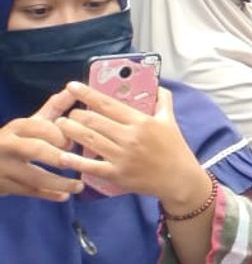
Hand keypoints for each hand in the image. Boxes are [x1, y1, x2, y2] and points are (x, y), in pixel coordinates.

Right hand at [0, 90, 82, 200]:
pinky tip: (64, 197)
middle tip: (76, 162)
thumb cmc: (15, 140)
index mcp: (17, 127)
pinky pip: (29, 192)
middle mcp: (8, 145)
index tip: (73, 143)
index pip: (40, 127)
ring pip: (34, 177)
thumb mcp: (30, 123)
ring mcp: (3, 167)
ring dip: (59, 183)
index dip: (60, 135)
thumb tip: (75, 88)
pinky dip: (48, 195)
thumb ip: (54, 108)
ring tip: (79, 186)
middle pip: (36, 150)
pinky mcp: (3, 186)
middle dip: (58, 157)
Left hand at [56, 83, 209, 210]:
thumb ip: (163, 100)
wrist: (179, 179)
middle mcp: (130, 137)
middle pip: (94, 121)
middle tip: (68, 112)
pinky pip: (91, 166)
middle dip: (75, 114)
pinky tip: (62, 155)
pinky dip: (75, 161)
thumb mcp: (170, 120)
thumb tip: (156, 84)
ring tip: (60, 125)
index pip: (108, 104)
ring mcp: (122, 156)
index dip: (87, 94)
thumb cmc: (174, 148)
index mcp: (141, 121)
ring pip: (89, 140)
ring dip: (71, 131)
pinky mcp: (117, 174)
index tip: (72, 86)